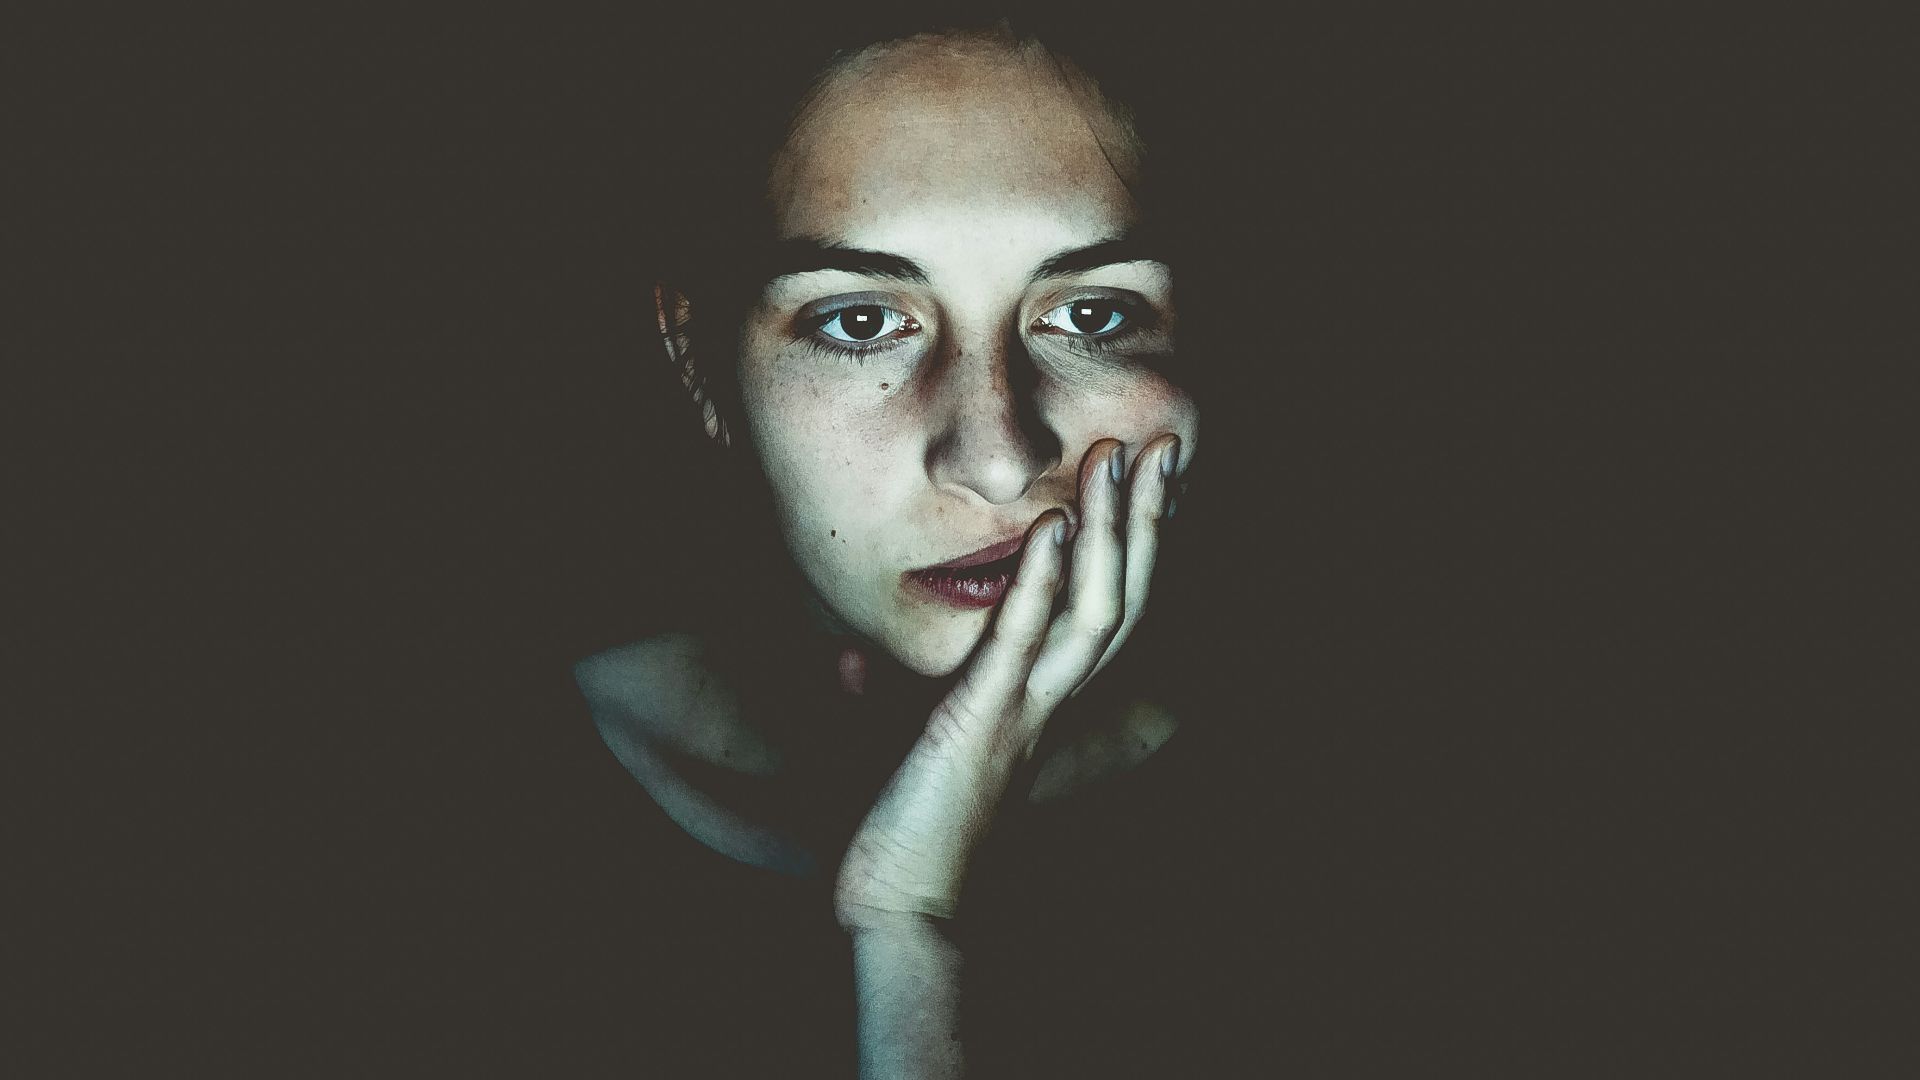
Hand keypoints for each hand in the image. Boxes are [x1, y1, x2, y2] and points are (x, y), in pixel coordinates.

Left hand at [833, 434, 1182, 930]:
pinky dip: (1038, 581)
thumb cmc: (897, 836)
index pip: (1096, 610)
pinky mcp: (982, 721)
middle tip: (1167, 447)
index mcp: (1035, 703)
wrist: (898, 907)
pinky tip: (1054, 525)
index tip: (1140, 483)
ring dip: (1111, 530)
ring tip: (1124, 460)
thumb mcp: (886, 751)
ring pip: (1092, 608)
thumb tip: (852, 662)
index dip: (1126, 548)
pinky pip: (1021, 641)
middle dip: (1145, 520)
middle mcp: (1047, 701)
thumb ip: (880, 700)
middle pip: (1119, 596)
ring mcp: (1022, 709)